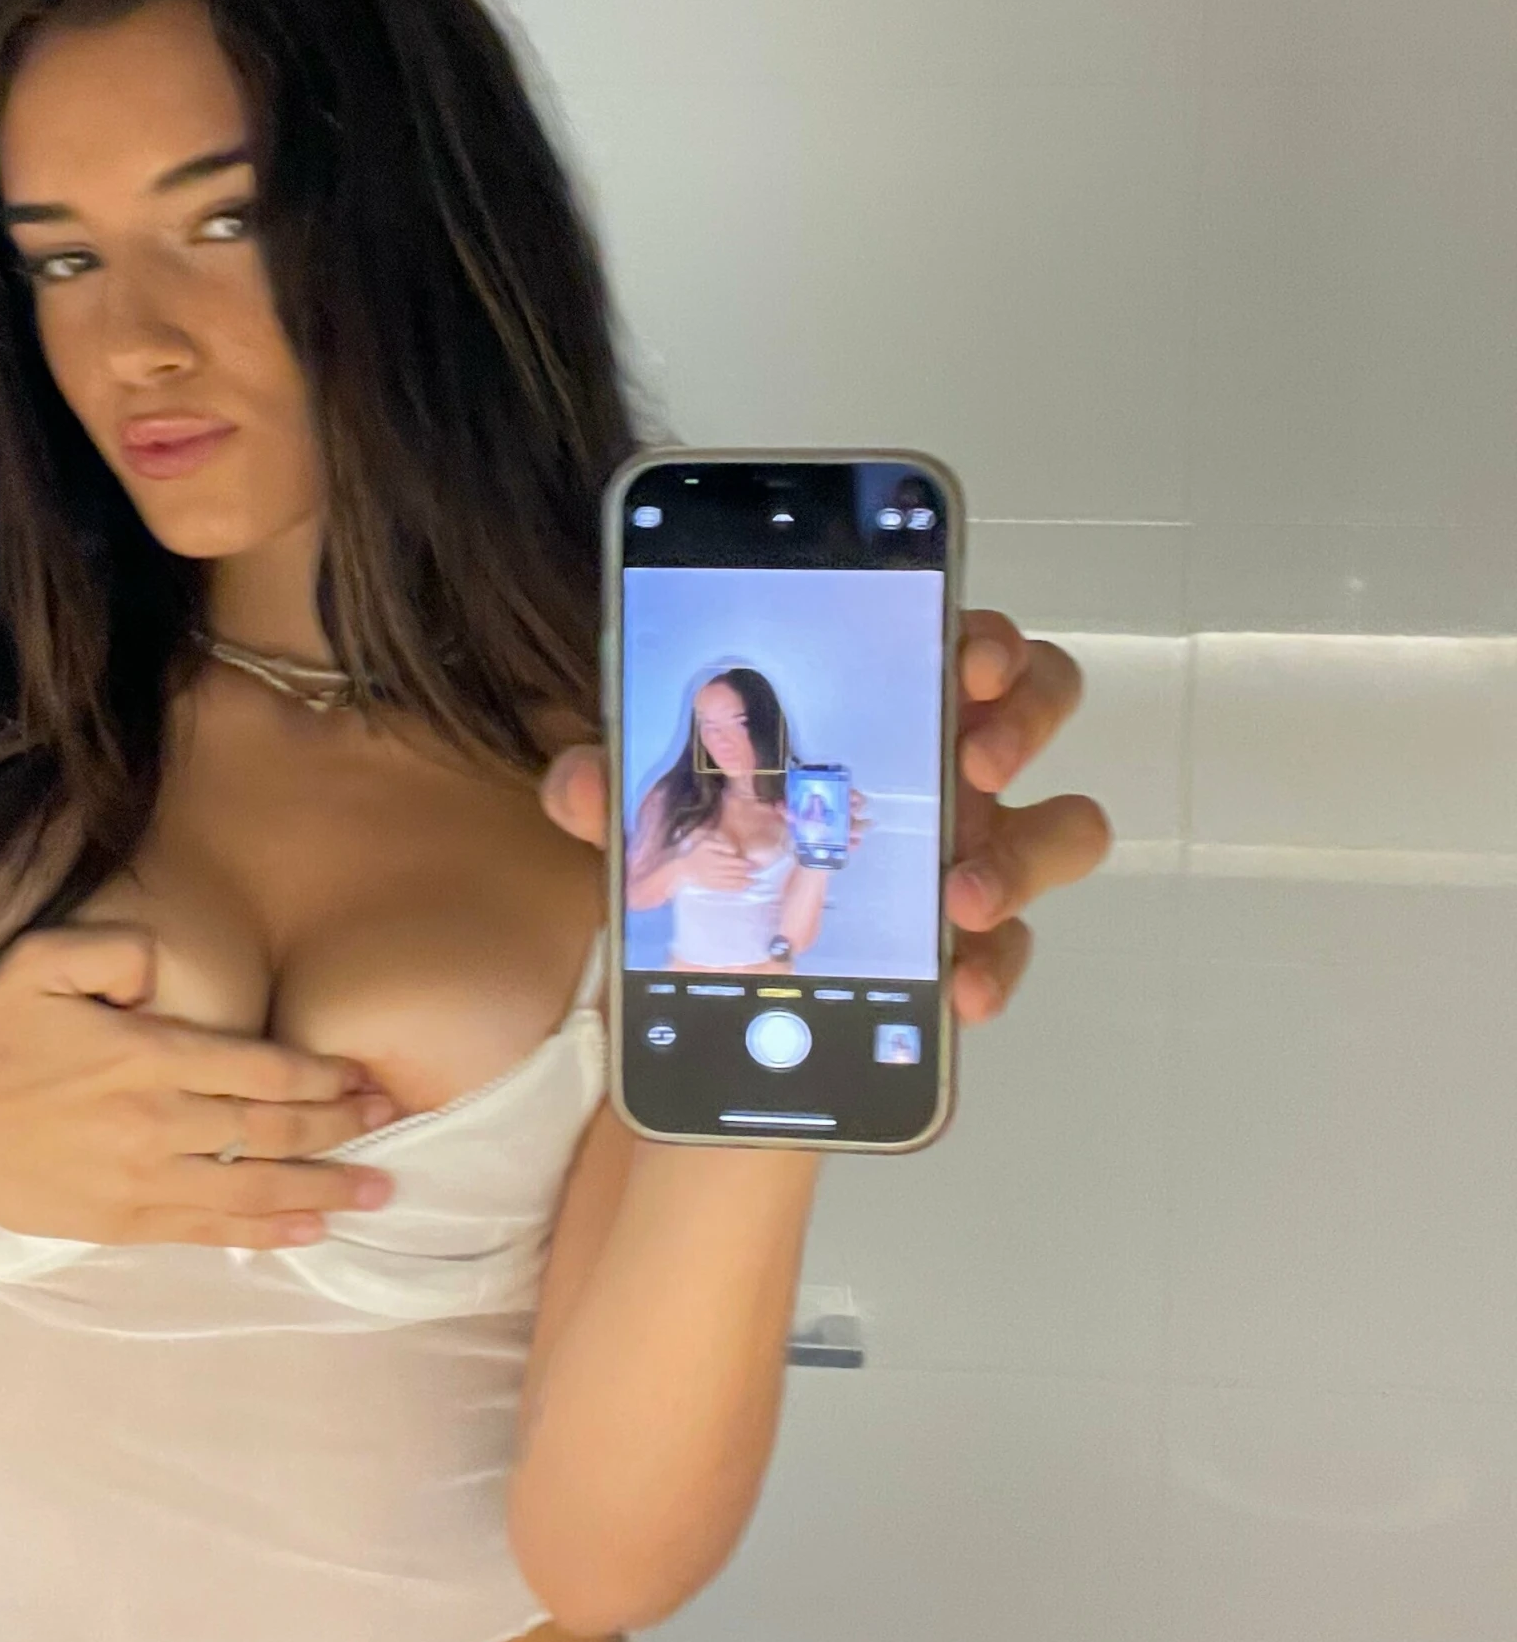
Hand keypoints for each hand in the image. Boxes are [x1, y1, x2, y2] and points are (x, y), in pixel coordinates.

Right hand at [0, 923, 397, 1247]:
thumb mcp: (40, 962)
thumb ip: (115, 948)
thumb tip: (164, 971)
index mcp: (149, 1054)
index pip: (262, 1068)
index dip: (325, 1076)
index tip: (368, 1079)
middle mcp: (158, 1119)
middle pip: (273, 1127)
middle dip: (342, 1127)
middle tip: (393, 1124)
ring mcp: (143, 1177)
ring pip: (254, 1186)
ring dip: (324, 1188)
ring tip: (379, 1191)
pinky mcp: (125, 1221)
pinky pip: (212, 1229)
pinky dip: (267, 1231)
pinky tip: (312, 1230)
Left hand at [541, 607, 1109, 1028]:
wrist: (720, 1009)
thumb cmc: (712, 876)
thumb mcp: (654, 825)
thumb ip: (615, 795)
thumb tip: (579, 778)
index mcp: (880, 710)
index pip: (954, 638)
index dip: (981, 633)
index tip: (967, 654)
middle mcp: (944, 769)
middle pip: (1039, 703)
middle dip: (1026, 715)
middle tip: (976, 755)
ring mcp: (971, 854)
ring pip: (1062, 827)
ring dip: (1023, 855)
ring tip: (959, 896)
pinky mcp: (970, 947)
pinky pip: (1014, 948)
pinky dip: (996, 967)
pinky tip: (959, 990)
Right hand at [680, 829, 754, 891]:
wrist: (683, 870)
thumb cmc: (695, 854)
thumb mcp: (705, 844)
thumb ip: (720, 845)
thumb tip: (734, 851)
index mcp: (716, 859)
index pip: (734, 862)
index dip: (745, 863)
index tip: (754, 864)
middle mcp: (717, 870)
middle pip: (735, 872)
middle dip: (747, 873)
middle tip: (757, 873)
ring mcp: (715, 880)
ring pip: (732, 881)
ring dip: (744, 882)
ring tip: (754, 882)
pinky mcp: (713, 887)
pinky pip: (726, 889)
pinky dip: (736, 889)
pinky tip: (743, 888)